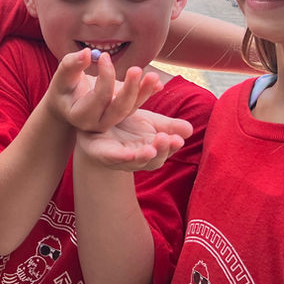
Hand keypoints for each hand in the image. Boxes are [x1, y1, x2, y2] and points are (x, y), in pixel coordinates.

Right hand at [45, 49, 162, 132]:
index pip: (99, 96)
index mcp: (81, 116)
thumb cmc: (63, 87)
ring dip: (144, 92)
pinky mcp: (120, 113)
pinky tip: (156, 82)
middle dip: (130, 89)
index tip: (104, 55)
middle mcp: (98, 123)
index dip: (105, 76)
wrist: (66, 103)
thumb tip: (87, 52)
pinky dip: (146, 93)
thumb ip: (72, 64)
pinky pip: (136, 104)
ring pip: (131, 108)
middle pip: (119, 108)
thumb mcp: (62, 76)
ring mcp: (111, 120)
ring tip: (154, 76)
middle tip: (136, 69)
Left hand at [76, 108, 192, 170]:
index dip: (172, 147)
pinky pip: (111, 157)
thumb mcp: (149, 122)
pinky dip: (120, 157)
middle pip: (152, 160)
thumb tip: (190, 130)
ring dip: (143, 156)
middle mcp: (136, 158)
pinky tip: (128, 153)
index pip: (164, 151)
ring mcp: (118, 158)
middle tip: (166, 138)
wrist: (94, 122)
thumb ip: (168, 125)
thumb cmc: (125, 126)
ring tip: (151, 148)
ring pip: (133, 161)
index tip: (179, 139)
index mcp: (150, 150)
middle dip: (161, 151)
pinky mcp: (101, 154)